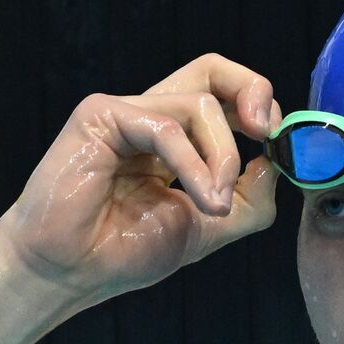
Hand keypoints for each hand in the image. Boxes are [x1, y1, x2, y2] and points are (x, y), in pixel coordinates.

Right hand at [0, 54, 283, 302]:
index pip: (223, 95)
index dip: (260, 108)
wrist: (66, 273)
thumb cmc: (121, 253)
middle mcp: (150, 118)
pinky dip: (195, 166)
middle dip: (254, 90)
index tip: (277, 144)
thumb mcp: (206, 230)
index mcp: (172, 140)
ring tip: (215, 206)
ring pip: (201, 103)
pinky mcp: (101, 116)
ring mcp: (125, 113)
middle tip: (267, 131)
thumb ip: (248, 201)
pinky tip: (199, 200)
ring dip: (223, 158)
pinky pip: (167, 127)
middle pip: (213, 70)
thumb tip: (276, 165)